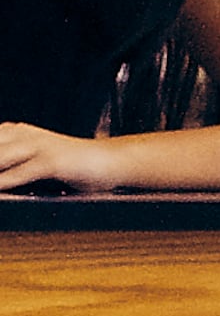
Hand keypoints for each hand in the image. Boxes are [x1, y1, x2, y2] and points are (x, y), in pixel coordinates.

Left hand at [0, 123, 122, 193]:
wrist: (113, 160)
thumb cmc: (76, 165)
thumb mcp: (37, 160)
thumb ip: (12, 166)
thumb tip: (2, 179)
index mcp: (15, 133)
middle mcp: (23, 135)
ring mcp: (39, 146)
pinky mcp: (53, 161)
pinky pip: (20, 173)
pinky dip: (3, 182)